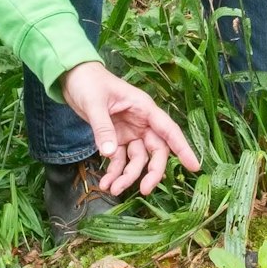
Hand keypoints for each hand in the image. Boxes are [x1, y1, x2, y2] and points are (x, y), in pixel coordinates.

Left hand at [59, 61, 201, 196]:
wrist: (72, 77)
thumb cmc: (88, 82)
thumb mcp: (95, 103)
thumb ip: (103, 128)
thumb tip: (110, 153)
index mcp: (144, 108)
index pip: (169, 130)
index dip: (182, 148)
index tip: (194, 166)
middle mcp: (141, 122)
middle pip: (155, 151)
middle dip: (151, 171)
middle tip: (144, 190)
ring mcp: (129, 132)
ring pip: (137, 159)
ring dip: (128, 176)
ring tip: (113, 189)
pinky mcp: (116, 138)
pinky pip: (119, 159)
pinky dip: (114, 172)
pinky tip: (105, 182)